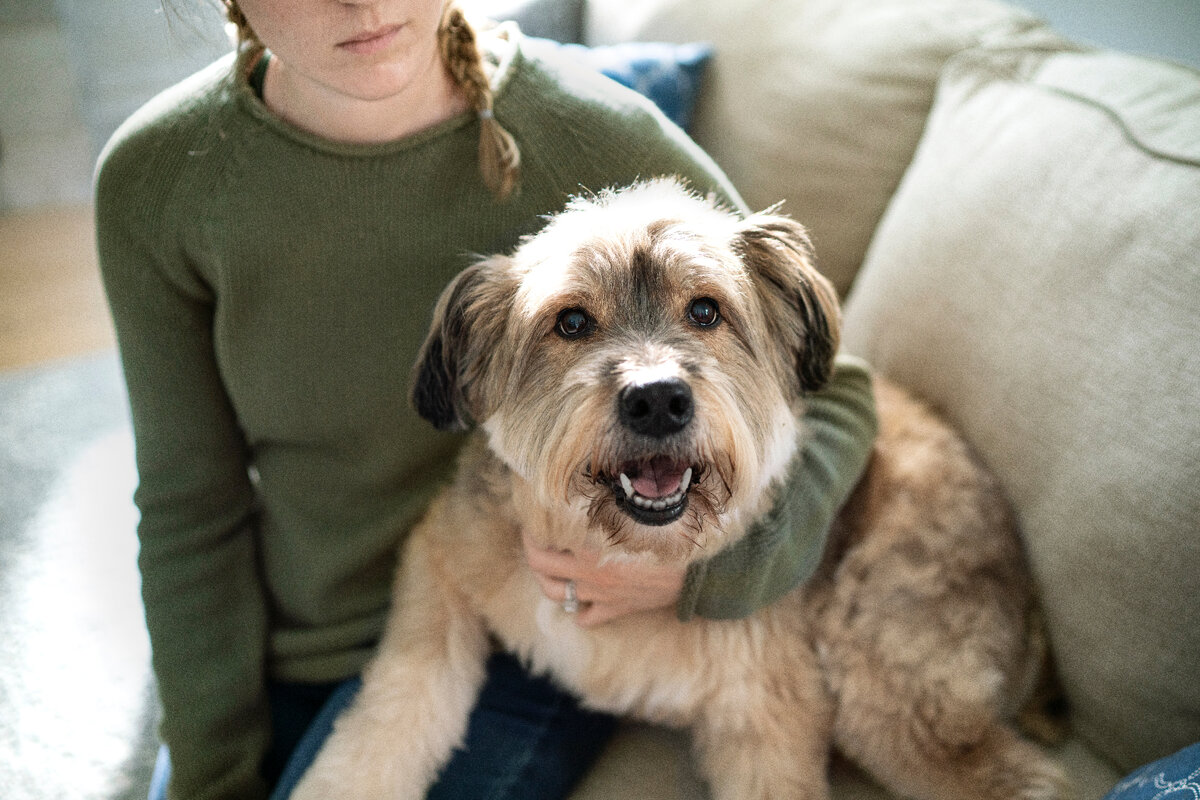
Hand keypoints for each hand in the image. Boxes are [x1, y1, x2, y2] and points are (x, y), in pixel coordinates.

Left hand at [522, 529, 686, 626]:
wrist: (693, 571)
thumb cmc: (664, 539)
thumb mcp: (630, 521)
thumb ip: (603, 516)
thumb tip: (579, 504)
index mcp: (590, 550)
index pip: (541, 548)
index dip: (530, 537)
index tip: (530, 525)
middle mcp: (589, 575)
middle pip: (542, 572)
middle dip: (533, 558)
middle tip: (534, 546)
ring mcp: (600, 595)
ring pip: (558, 596)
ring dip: (550, 584)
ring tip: (550, 573)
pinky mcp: (615, 609)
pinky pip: (586, 618)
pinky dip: (579, 611)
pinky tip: (582, 601)